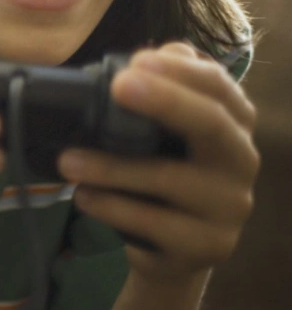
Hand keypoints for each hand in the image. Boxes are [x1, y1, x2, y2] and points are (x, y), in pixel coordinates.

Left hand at [57, 42, 259, 283]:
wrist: (167, 247)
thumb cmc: (158, 171)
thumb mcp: (157, 132)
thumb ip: (156, 93)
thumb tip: (139, 62)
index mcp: (233, 122)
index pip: (217, 85)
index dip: (179, 71)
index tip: (136, 61)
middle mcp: (241, 161)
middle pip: (211, 124)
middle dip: (166, 100)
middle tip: (118, 84)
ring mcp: (229, 207)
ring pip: (170, 178)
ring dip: (112, 166)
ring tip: (67, 161)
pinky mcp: (207, 246)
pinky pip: (153, 222)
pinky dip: (110, 206)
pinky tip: (83, 197)